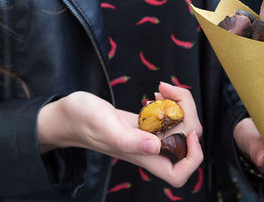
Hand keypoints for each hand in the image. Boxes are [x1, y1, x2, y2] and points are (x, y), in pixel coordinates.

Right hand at [37, 82, 202, 186]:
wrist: (71, 114)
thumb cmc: (81, 120)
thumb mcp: (102, 125)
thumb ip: (127, 139)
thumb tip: (155, 147)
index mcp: (141, 156)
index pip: (178, 174)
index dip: (192, 158)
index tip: (188, 133)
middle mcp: (149, 149)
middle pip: (187, 143)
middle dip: (188, 115)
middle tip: (169, 95)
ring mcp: (149, 136)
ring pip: (182, 126)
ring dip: (180, 105)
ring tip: (163, 90)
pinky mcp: (147, 124)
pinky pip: (171, 116)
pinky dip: (172, 101)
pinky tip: (158, 93)